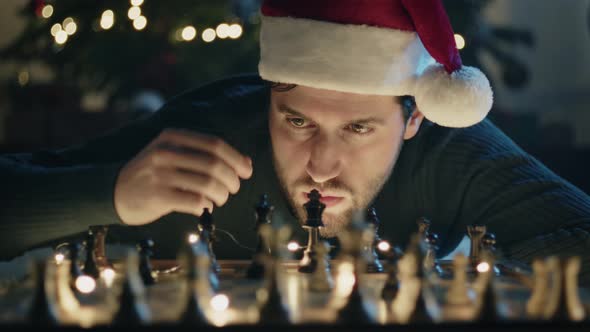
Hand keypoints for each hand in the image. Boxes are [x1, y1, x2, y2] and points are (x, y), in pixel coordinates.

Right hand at [114, 128, 252, 225]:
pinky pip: (194, 202)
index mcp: (173, 137)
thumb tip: (246, 163)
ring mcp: (160, 174)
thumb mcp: (174, 154)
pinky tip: (204, 207)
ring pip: (207, 184)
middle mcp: (166, 152)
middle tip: (233, 189)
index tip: (247, 172)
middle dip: (232, 180)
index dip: (236, 159)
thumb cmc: (154, 174)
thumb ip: (206, 155)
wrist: (115, 191)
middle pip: (214, 165)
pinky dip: (205, 206)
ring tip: (219, 199)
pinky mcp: (157, 196)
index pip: (215, 144)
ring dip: (221, 195)